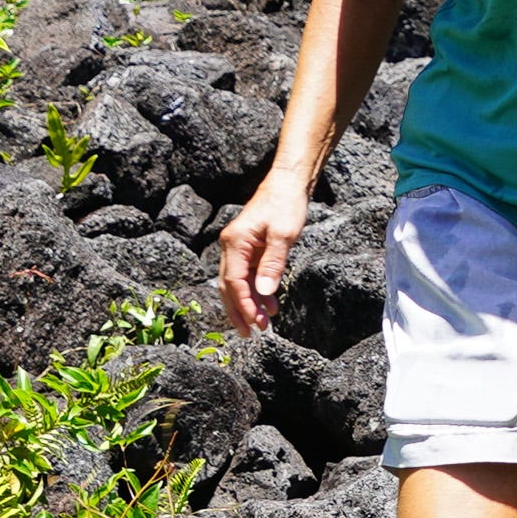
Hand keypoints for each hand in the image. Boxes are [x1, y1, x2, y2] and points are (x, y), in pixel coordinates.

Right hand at [215, 177, 311, 334]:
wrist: (287, 184)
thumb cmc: (285, 204)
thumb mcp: (283, 235)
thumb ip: (273, 264)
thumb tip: (265, 293)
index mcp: (234, 243)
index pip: (233, 282)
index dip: (243, 305)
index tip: (255, 323)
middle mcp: (231, 246)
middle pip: (229, 286)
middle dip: (240, 311)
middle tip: (253, 333)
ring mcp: (239, 248)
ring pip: (238, 284)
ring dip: (249, 304)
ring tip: (265, 324)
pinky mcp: (250, 249)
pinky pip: (249, 276)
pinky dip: (257, 292)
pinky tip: (270, 306)